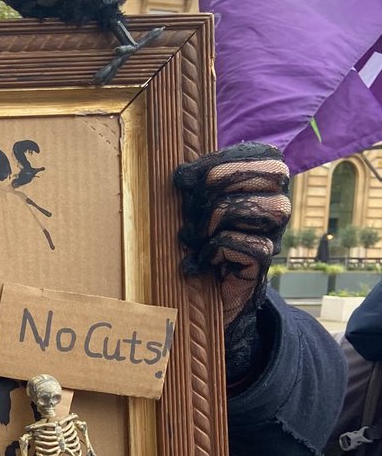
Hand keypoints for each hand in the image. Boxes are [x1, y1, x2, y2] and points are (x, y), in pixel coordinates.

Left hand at [174, 143, 289, 382]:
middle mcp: (275, 209)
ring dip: (218, 218)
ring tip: (195, 236)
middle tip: (190, 206)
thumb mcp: (192, 207)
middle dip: (221, 183)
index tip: (185, 177)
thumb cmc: (194, 243)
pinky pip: (251, 246)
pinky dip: (217, 250)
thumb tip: (181, 175)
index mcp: (261, 187)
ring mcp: (273, 237)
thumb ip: (195, 185)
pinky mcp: (262, 266)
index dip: (225, 160)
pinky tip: (201, 262)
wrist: (201, 300)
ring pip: (267, 208)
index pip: (266, 155)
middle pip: (273, 174)